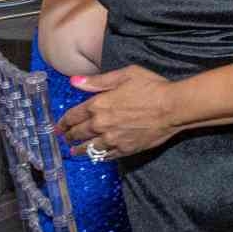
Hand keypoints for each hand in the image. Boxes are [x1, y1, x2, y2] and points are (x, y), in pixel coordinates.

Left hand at [55, 65, 177, 158]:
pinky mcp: (124, 149)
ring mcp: (112, 139)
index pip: (73, 116)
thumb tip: (74, 82)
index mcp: (98, 105)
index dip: (63, 122)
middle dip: (68, 136)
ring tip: (73, 151)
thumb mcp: (126, 75)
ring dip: (78, 149)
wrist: (173, 107)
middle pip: (78, 133)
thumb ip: (98, 81)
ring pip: (88, 148)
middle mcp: (101, 124)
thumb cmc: (152, 87)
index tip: (59, 126)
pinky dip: (96, 156)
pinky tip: (94, 156)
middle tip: (64, 138)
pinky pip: (105, 156)